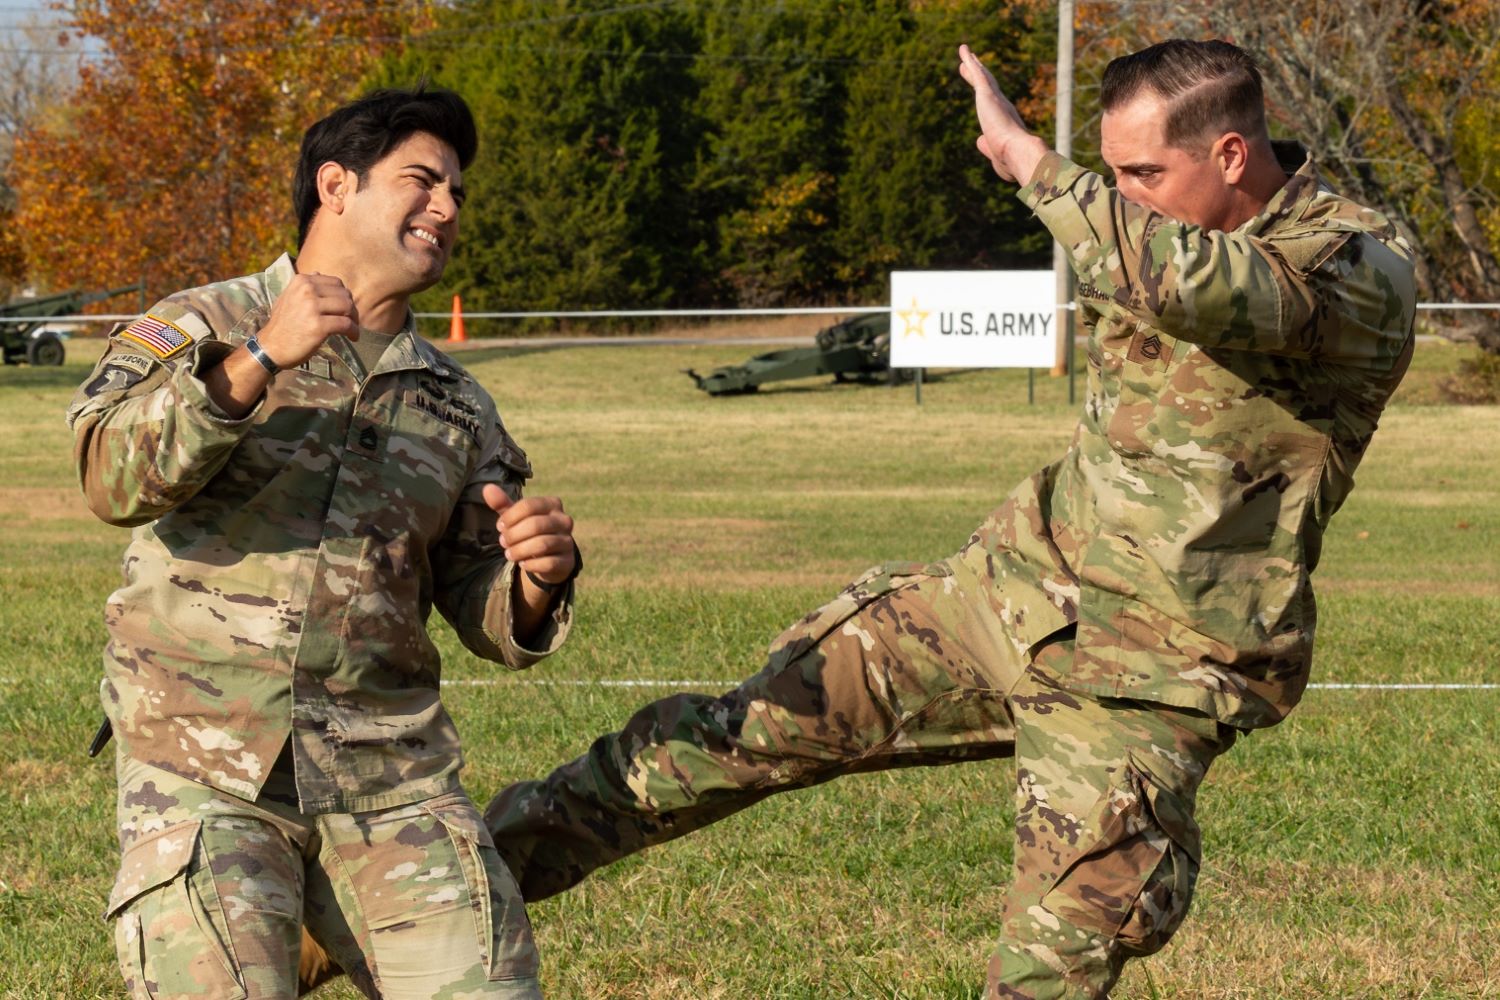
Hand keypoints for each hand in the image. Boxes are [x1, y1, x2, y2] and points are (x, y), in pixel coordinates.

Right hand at [255, 272, 359, 369]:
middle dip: (352, 309)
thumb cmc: (283, 324)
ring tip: (352, 329)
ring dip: (354, 320)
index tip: (345, 309)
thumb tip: (319, 272)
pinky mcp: (318, 326)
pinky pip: (346, 324)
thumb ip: (305, 286)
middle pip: (345, 295)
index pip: (336, 283)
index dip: (344, 296)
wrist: (271, 347)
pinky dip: (353, 331)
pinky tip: (352, 337)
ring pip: (348, 307)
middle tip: (351, 321)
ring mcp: (312, 307)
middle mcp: (307, 290)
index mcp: (302, 281)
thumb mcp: (289, 297)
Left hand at [481, 484, 575, 585]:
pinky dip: (531, 564)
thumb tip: (487, 488)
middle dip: (513, 535)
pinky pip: (549, 563)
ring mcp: (568, 541)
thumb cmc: (529, 531)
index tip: (500, 526)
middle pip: (535, 525)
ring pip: (542, 544)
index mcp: (552, 504)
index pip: (528, 506)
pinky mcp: (568, 561)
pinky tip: (523, 563)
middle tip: (502, 542)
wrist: (549, 556)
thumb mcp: (516, 517)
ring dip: (519, 551)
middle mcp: (564, 520)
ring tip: (509, 554)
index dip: (510, 517)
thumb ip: (502, 504)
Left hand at [957, 44, 1049, 184]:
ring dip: (972, 64)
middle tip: (972, 63)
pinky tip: (963, 51)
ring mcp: (995, 99)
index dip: (987, 94)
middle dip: (980, 74)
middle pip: (988, 85)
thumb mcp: (996, 155)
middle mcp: (1002, 106)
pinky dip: (970, 62)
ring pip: (982, 77)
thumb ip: (987, 147)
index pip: (994, 104)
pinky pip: (977, 75)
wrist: (1018, 153)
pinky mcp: (988, 95)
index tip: (982, 87)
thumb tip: (979, 140)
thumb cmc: (1011, 161)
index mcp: (1005, 121)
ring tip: (964, 53)